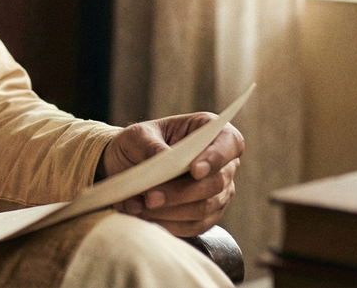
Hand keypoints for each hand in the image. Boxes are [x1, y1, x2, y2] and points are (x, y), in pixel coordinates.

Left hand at [97, 113, 242, 236]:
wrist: (127, 166)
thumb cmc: (137, 144)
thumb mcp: (137, 136)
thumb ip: (150, 145)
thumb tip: (165, 158)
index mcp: (209, 130)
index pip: (229, 142)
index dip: (216, 157)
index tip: (195, 170)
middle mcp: (222, 163)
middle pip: (216, 182)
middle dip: (181, 192)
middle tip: (150, 197)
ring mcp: (218, 192)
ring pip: (205, 207)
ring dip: (171, 210)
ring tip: (139, 206)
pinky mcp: (207, 215)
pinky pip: (195, 225)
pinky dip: (169, 224)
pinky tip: (147, 217)